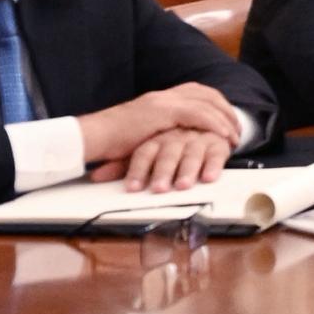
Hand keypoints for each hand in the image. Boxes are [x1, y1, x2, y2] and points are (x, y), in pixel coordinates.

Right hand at [78, 83, 241, 166]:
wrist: (93, 137)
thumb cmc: (110, 141)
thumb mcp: (140, 133)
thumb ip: (159, 132)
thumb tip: (174, 142)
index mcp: (159, 98)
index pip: (196, 92)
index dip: (215, 104)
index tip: (226, 118)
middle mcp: (164, 95)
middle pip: (206, 93)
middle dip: (225, 109)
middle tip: (237, 127)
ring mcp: (163, 101)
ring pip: (206, 102)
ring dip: (224, 119)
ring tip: (235, 136)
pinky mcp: (162, 111)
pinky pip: (198, 114)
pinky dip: (214, 124)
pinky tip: (223, 136)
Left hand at [107, 125, 233, 193]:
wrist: (197, 123)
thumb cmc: (168, 143)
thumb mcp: (143, 151)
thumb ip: (123, 164)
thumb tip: (96, 176)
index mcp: (156, 135)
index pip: (145, 151)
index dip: (139, 170)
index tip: (134, 189)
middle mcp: (177, 134)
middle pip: (169, 151)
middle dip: (164, 171)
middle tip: (159, 190)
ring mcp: (198, 137)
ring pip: (193, 152)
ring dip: (188, 169)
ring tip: (183, 186)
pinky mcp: (217, 142)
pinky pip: (217, 152)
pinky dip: (213, 165)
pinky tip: (209, 178)